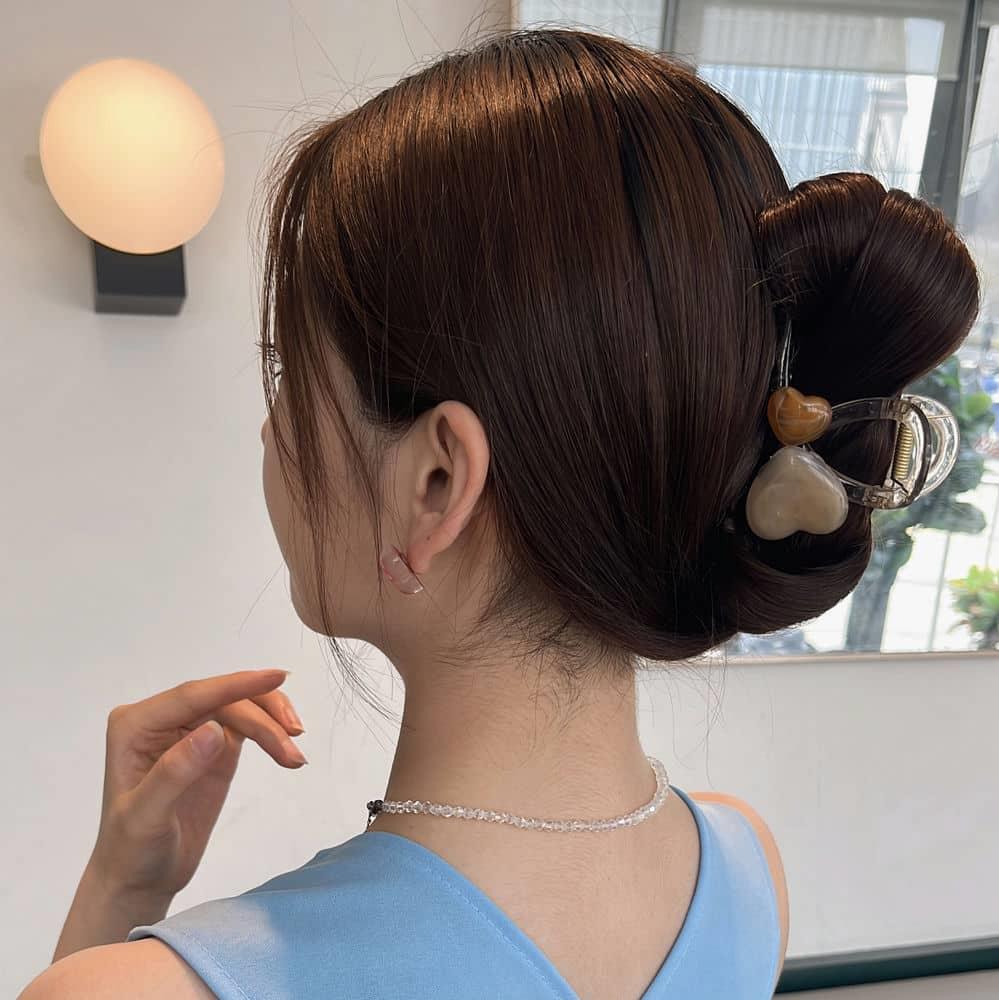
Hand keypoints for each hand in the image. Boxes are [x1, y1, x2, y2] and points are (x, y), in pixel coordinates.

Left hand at [86, 668, 306, 902]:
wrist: (141, 879)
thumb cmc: (132, 851)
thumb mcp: (146, 817)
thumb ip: (175, 772)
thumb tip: (213, 729)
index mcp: (136, 725)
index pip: (193, 696)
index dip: (236, 685)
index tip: (277, 677)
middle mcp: (162, 719)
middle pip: (224, 701)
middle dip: (263, 718)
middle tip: (294, 742)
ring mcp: (190, 731)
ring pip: (240, 709)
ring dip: (272, 727)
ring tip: (295, 758)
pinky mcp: (214, 745)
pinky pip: (247, 725)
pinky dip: (271, 735)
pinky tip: (287, 752)